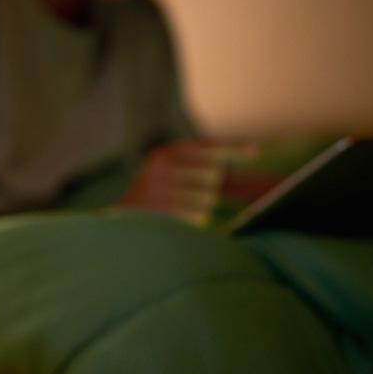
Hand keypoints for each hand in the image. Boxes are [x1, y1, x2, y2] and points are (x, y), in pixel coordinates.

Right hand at [118, 138, 257, 225]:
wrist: (118, 228)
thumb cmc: (151, 203)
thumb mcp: (164, 176)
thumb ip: (193, 167)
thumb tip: (232, 163)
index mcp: (163, 154)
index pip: (205, 145)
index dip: (232, 146)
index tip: (254, 150)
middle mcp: (163, 166)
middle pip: (213, 173)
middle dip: (209, 187)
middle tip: (187, 195)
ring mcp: (164, 187)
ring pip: (209, 196)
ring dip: (201, 206)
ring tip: (178, 210)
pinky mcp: (168, 209)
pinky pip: (201, 214)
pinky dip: (195, 219)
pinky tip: (177, 220)